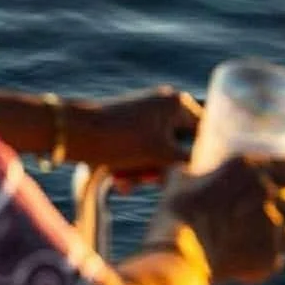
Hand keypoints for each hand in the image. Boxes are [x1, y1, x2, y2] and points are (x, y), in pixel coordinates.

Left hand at [68, 86, 200, 181]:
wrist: (74, 134)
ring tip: (127, 180)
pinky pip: (138, 154)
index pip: (206, 134)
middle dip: (163, 170)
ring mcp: (143, 117)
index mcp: (177, 104)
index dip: (200, 158)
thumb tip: (210, 171)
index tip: (193, 178)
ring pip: (156, 156)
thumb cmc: (122, 139)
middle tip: (150, 180)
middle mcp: (163, 106)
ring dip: (144, 174)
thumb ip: (190, 162)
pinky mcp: (126, 129)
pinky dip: (131, 169)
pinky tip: (118, 180)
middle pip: (179, 148)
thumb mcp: (161, 154)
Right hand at [150, 154, 284, 284]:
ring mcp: (272, 226)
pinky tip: (244, 259)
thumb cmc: (178, 211)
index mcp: (250, 167)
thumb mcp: (182, 178)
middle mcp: (267, 193)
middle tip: (273, 213)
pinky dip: (263, 260)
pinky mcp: (271, 256)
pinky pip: (276, 259)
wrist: (180, 252)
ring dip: (277, 236)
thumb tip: (191, 173)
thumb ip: (196, 172)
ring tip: (256, 240)